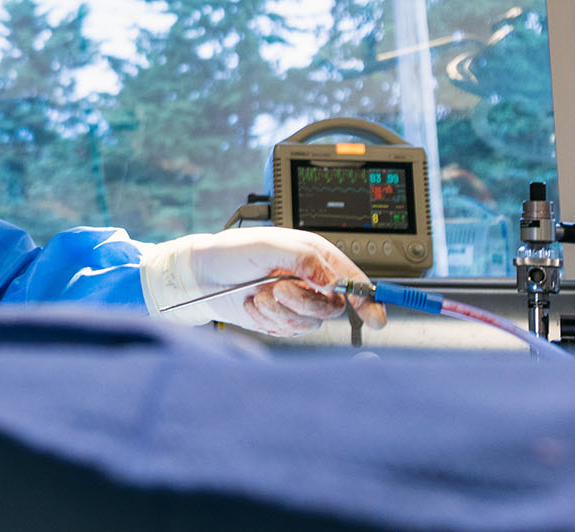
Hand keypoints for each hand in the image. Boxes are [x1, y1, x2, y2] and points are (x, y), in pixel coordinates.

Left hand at [140, 228, 387, 335]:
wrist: (200, 276)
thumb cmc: (230, 252)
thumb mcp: (266, 246)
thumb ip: (303, 258)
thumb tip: (332, 280)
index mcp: (313, 254)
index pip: (351, 278)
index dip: (368, 298)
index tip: (375, 316)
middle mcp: (309, 279)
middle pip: (332, 306)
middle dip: (305, 303)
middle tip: (277, 289)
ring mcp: (295, 301)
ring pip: (309, 322)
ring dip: (281, 311)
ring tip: (257, 294)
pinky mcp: (280, 319)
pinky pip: (288, 330)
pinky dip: (268, 319)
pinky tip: (252, 305)